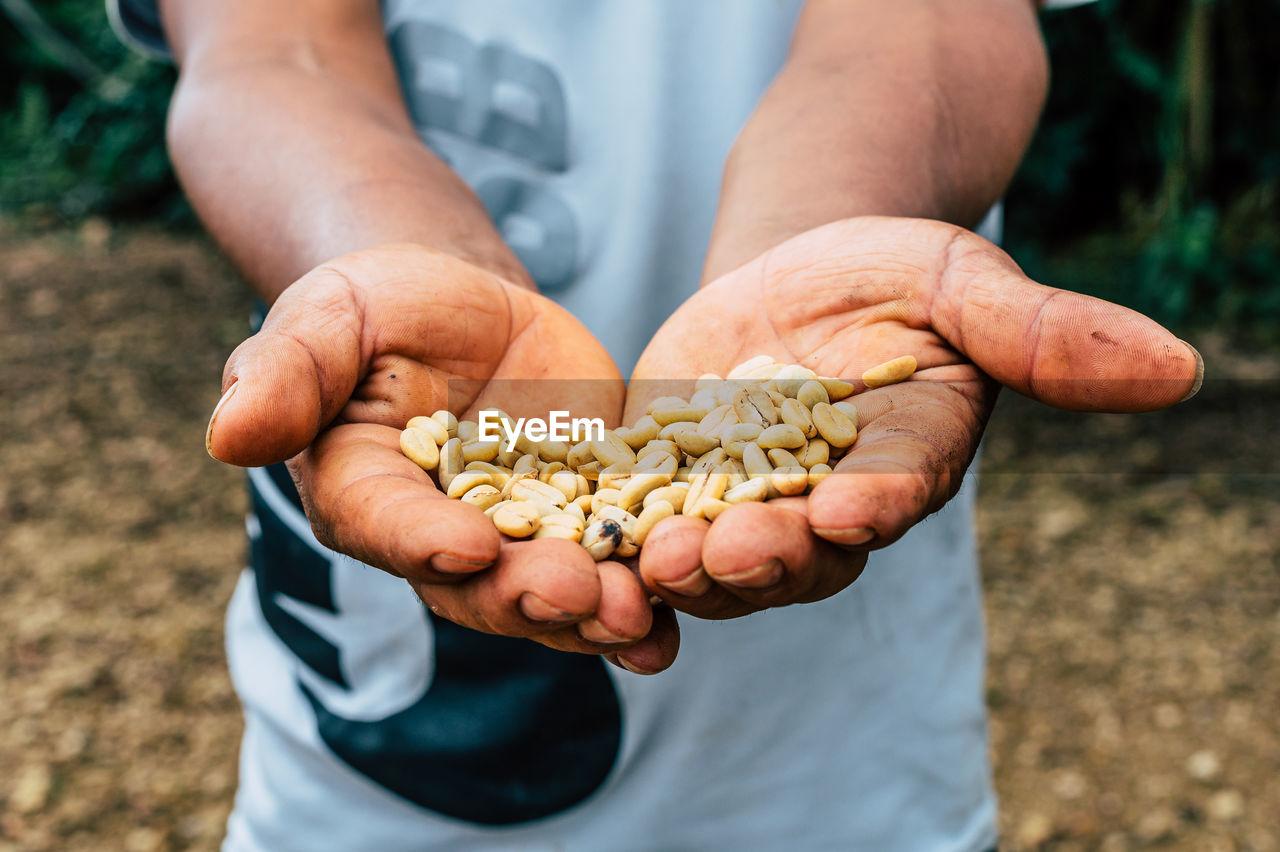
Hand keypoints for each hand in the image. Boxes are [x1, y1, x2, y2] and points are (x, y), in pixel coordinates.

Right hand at [206, 244, 678, 671]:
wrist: (469, 308)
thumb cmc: (383, 306)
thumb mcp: (332, 315)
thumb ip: (287, 372)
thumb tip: (227, 437)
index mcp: (366, 493)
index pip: (387, 525)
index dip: (423, 540)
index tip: (466, 546)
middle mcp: (439, 538)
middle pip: (478, 584)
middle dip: (528, 595)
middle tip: (578, 595)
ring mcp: (519, 538)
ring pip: (552, 592)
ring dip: (594, 615)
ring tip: (638, 621)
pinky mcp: (585, 520)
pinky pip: (612, 564)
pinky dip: (642, 595)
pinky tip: (674, 624)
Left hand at [629, 217, 1201, 618]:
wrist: (793, 270)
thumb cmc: (890, 271)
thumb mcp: (962, 280)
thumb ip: (1046, 332)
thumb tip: (1182, 366)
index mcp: (905, 462)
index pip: (898, 489)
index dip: (876, 501)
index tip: (851, 506)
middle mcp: (827, 506)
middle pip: (801, 548)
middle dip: (767, 557)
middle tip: (728, 557)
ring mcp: (743, 506)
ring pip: (717, 557)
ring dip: (686, 572)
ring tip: (651, 568)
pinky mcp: (669, 490)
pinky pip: (643, 528)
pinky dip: (618, 553)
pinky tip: (586, 563)